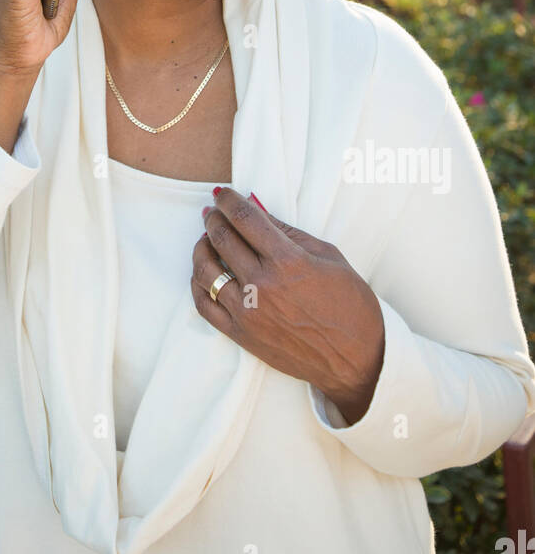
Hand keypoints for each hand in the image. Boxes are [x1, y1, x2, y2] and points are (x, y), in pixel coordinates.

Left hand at [191, 189, 385, 424]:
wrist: (355, 360)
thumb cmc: (350, 306)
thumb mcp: (329, 256)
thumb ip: (290, 232)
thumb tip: (259, 210)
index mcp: (288, 261)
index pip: (245, 218)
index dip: (229, 200)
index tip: (223, 193)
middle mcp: (262, 284)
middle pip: (222, 238)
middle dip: (214, 218)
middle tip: (213, 211)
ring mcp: (248, 311)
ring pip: (206, 270)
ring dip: (201, 247)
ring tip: (206, 239)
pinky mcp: (241, 335)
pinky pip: (204, 305)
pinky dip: (198, 284)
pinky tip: (203, 273)